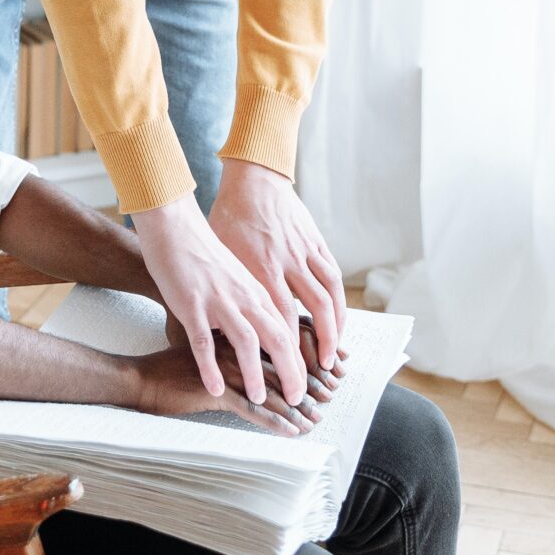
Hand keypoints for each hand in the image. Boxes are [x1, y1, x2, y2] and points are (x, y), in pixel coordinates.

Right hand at [124, 347, 316, 434]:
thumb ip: (236, 338)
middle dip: (307, 379)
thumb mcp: (211, 335)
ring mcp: (224, 356)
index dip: (308, 354)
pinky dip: (270, 419)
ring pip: (269, 380)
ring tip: (312, 420)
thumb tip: (258, 351)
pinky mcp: (208, 378)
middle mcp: (236, 330)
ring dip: (293, 404)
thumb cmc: (172, 352)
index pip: (285, 333)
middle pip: (283, 356)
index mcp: (241, 313)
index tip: (329, 371)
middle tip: (328, 399)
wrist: (140, 369)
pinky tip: (288, 431)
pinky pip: (245, 403)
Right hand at [131, 198, 305, 405]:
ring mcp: (218, 301)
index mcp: (258, 291)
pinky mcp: (190, 305)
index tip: (306, 383)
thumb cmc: (205, 255)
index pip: (289, 330)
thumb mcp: (239, 278)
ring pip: (246, 342)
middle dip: (291, 372)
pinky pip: (203, 341)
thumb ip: (252, 304)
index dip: (300, 360)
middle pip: (278, 338)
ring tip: (259, 399)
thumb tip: (265, 334)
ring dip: (255, 373)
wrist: (175, 227)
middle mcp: (244, 297)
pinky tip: (215, 388)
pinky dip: (210, 367)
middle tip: (297, 399)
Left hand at [209, 158, 347, 372]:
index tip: (285, 376)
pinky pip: (334, 277)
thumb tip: (216, 327)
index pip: (277, 319)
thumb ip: (227, 287)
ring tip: (331, 356)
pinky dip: (339, 303)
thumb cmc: (227, 217)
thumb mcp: (220, 253)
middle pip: (309, 314)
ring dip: (333, 330)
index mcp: (259, 268)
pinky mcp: (316, 243)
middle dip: (314, 350)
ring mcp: (305, 252)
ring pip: (328, 298)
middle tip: (316, 377)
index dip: (283, 352)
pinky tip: (337, 320)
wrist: (252, 178)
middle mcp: (286, 263)